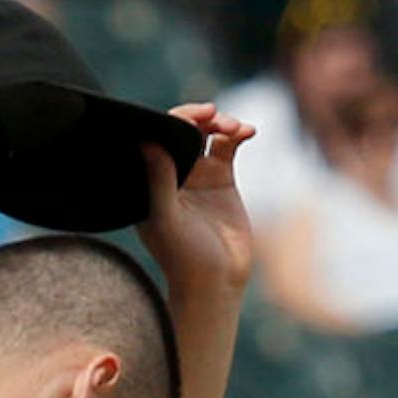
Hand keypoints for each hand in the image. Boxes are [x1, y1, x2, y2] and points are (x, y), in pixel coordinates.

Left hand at [142, 104, 254, 299]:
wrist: (215, 282)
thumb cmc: (183, 258)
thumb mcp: (166, 218)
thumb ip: (158, 180)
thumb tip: (149, 142)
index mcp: (151, 178)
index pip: (160, 138)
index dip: (176, 120)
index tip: (194, 118)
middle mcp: (172, 172)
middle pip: (183, 129)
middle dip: (199, 117)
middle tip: (213, 115)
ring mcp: (197, 174)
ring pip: (207, 133)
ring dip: (221, 123)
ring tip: (235, 128)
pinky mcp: (221, 179)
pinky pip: (228, 146)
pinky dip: (237, 134)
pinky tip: (248, 132)